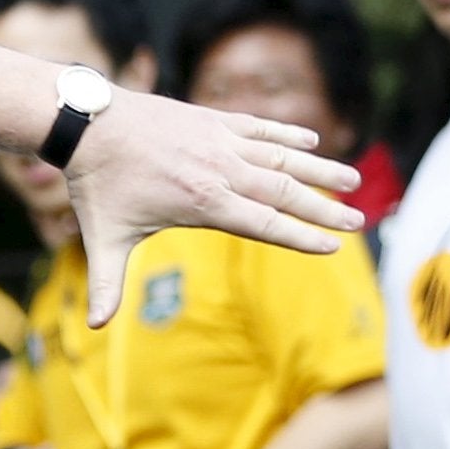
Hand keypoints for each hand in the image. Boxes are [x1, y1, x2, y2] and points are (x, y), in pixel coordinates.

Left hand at [64, 92, 360, 326]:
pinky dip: (288, 136)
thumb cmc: (98, 185)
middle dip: (324, 209)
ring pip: (282, 157)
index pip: (264, 224)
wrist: (91, 123)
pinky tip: (312, 144)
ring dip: (319, 170)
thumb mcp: (103, 239)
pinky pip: (261, 129)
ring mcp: (221, 142)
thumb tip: (93, 327)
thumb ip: (106, 284)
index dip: (301, 236)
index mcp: (203, 202)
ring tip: (353, 181)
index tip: (333, 247)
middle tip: (358, 220)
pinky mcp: (215, 120)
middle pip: (284, 193)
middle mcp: (221, 170)